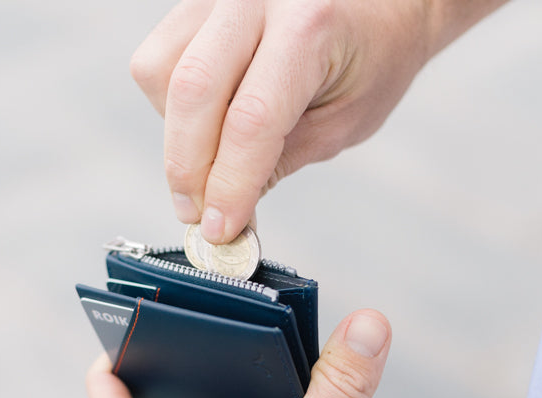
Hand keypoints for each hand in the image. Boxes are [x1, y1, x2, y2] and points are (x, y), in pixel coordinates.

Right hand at [131, 0, 507, 243]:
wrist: (383, 3)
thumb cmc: (373, 57)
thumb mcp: (343, 122)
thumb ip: (279, 163)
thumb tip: (224, 213)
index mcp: (310, 25)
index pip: (251, 119)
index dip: (230, 184)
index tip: (221, 229)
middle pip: (193, 91)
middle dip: (188, 169)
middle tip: (198, 215)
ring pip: (161, 74)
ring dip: (177, 135)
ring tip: (213, 158)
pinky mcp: (197, 2)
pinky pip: (158, 61)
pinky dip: (171, 105)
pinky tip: (208, 120)